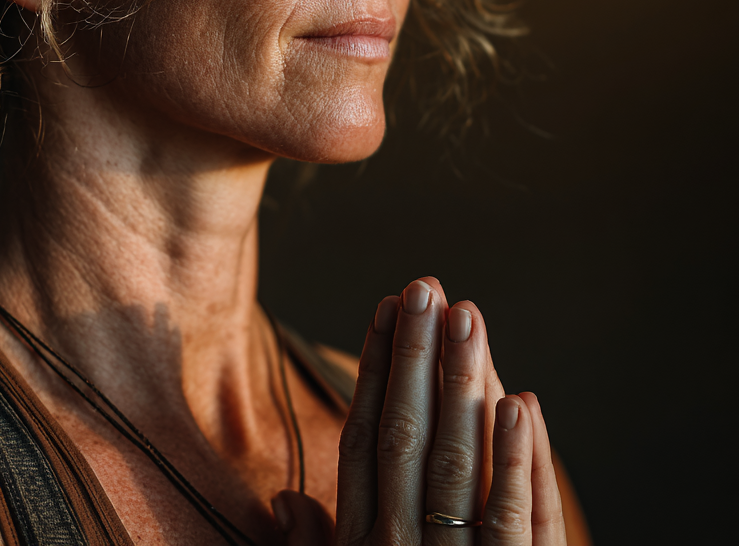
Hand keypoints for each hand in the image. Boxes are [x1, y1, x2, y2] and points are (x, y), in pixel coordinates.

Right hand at [272, 277, 566, 544]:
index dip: (375, 369)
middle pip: (408, 436)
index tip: (384, 307)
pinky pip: (516, 525)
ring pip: (460, 465)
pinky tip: (520, 403)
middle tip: (427, 286)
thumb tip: (284, 503)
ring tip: (469, 315)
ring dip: (464, 386)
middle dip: (417, 356)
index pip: (364, 438)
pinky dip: (520, 462)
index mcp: (360, 545)